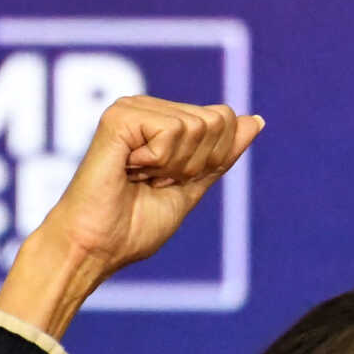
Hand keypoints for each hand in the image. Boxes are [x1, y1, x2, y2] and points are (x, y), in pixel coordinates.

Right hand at [0, 96, 262, 337]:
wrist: (99, 246)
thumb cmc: (135, 225)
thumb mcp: (193, 186)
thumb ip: (222, 153)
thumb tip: (254, 120)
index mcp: (163, 120)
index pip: (224, 121)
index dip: (209, 162)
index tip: (172, 182)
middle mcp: (146, 108)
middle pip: (216, 121)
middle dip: (195, 164)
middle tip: (155, 181)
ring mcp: (131, 109)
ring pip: (197, 125)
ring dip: (175, 166)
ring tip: (140, 177)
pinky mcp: (119, 116)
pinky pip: (172, 130)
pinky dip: (159, 161)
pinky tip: (129, 169)